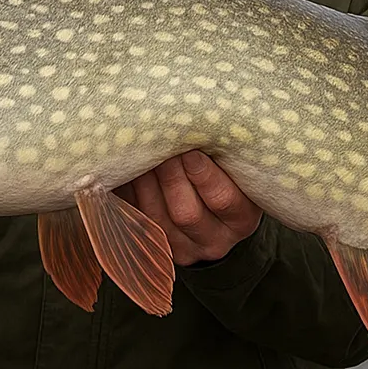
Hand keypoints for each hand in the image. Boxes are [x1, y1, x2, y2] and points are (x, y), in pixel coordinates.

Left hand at [115, 151, 261, 265]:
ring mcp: (180, 247)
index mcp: (240, 218)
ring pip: (155, 217)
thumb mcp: (231, 166)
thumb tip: (191, 122)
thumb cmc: (221, 172)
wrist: (206, 205)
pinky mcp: (152, 243)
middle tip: (159, 143)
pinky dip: (128, 191)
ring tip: (140, 150)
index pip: (224, 200)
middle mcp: (213, 240)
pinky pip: (135, 218)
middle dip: (169, 175)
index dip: (204, 174)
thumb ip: (218, 151)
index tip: (190, 150)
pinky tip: (126, 167)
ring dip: (143, 181)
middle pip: (186, 213)